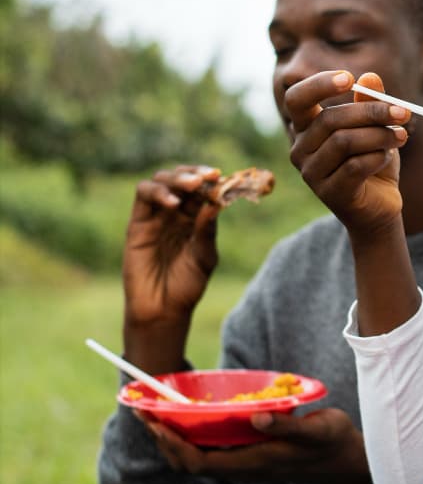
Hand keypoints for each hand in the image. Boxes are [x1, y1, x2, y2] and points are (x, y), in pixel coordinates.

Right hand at [122, 165, 220, 372]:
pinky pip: (143, 196)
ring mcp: (156, 216)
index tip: (224, 177)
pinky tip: (173, 202)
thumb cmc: (187, 286)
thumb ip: (208, 231)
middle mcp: (176, 213)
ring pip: (161, 181)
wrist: (162, 309)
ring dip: (177, 178)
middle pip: (182, 180)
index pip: (203, 191)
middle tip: (210, 177)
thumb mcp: (204, 258)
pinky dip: (157, 191)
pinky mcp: (137, 223)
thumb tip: (216, 204)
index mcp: (196, 219)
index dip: (213, 182)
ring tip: (193, 185)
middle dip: (195, 174)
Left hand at [136, 407, 370, 483]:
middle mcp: (243, 468)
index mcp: (253, 464)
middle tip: (143, 410)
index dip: (170, 444)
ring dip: (174, 437)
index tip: (153, 420)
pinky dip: (193, 435)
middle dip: (162, 439)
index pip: (197, 462)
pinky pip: (211, 450)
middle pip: (188, 462)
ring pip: (197, 457)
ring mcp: (247, 463)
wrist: (348, 460)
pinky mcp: (252, 455)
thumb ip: (286, 424)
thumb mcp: (315, 430)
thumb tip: (256, 416)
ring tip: (158, 412)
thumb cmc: (333, 442)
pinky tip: (192, 415)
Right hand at [284, 70, 409, 234]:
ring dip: (379, 136)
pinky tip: (386, 157)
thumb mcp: (374, 128)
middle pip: (330, 119)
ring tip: (401, 136)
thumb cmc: (372, 162)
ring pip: (344, 142)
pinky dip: (377, 157)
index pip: (296, 99)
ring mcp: (311, 174)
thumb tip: (370, 77)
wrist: (380, 207)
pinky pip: (354, 166)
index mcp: (306, 128)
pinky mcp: (330, 193)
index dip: (318, 85)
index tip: (349, 79)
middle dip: (371, 112)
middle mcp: (300, 150)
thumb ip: (369, 103)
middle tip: (403, 112)